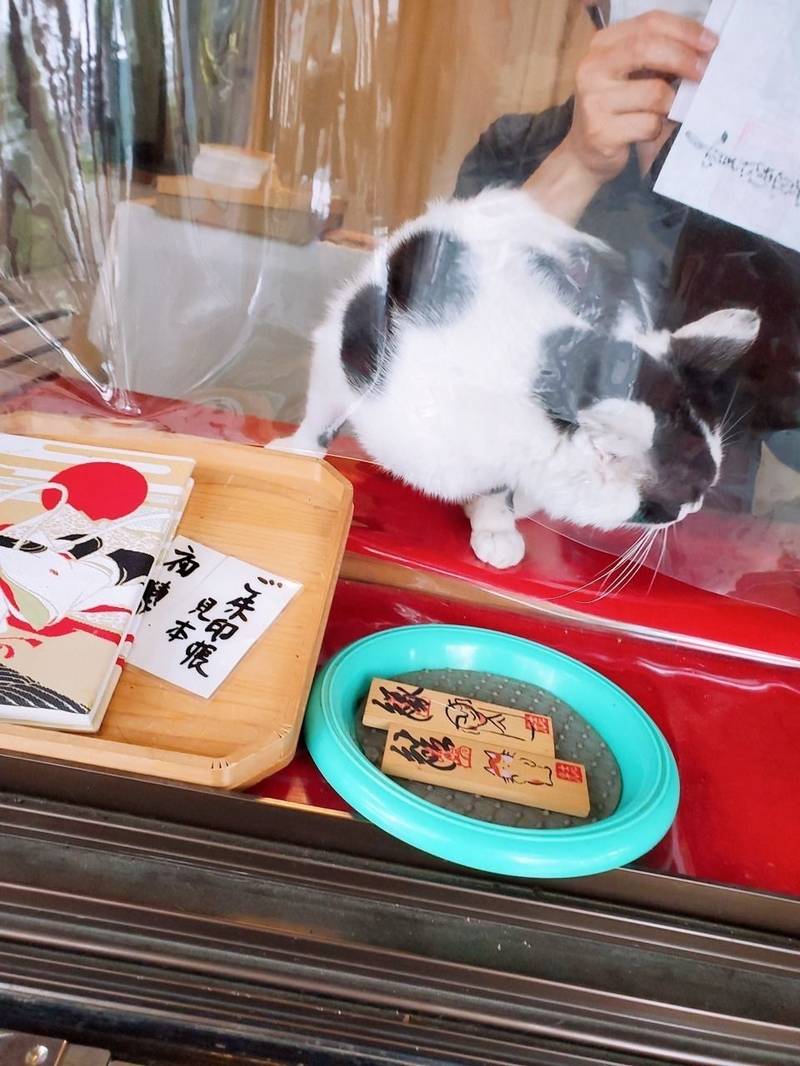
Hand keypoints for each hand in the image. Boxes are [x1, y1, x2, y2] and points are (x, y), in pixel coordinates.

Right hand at [560, 10, 716, 184]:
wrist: (585, 154)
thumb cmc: (616, 110)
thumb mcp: (631, 74)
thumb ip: (656, 56)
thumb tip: (704, 50)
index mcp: (602, 45)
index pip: (649, 23)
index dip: (684, 30)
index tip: (710, 43)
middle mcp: (592, 68)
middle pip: (648, 48)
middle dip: (684, 58)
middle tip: (704, 71)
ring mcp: (594, 101)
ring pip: (654, 93)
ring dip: (672, 104)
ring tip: (668, 112)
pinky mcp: (600, 132)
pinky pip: (648, 125)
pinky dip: (657, 129)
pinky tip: (647, 132)